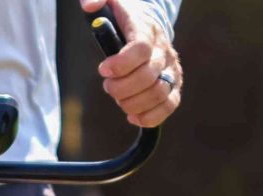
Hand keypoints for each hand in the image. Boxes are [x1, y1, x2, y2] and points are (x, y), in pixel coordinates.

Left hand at [81, 0, 182, 127]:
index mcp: (147, 30)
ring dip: (132, 103)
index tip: (103, 69)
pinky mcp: (174, 86)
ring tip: (118, 98)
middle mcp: (163, 51)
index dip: (121, 64)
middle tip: (107, 86)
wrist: (148, 25)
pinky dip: (149, 117)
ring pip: (158, 94)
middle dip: (121, 88)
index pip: (141, 49)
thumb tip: (89, 7)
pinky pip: (168, 106)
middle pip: (147, 77)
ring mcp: (171, 70)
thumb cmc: (123, 18)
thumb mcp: (111, 3)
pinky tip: (132, 116)